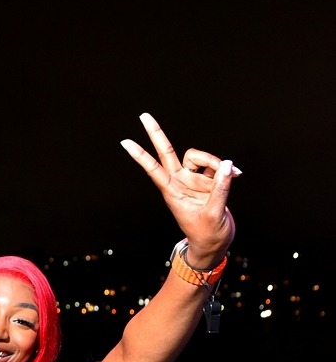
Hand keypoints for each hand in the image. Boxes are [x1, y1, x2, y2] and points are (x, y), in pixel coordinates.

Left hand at [121, 113, 238, 268]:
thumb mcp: (213, 214)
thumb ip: (221, 188)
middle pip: (168, 153)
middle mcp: (181, 183)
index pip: (154, 169)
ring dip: (214, 161)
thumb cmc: (207, 235)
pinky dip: (227, 169)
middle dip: (157, 134)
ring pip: (200, 157)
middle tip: (143, 116)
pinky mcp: (208, 182)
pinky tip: (236, 175)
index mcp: (172, 192)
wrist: (215, 245)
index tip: (125, 142)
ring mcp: (194, 181)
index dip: (141, 155)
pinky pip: (216, 166)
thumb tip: (227, 165)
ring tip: (230, 174)